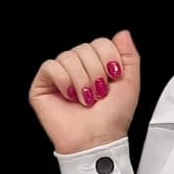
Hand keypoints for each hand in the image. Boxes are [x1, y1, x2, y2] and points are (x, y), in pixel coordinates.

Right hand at [28, 30, 140, 154]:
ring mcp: (59, 76)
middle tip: (99, 92)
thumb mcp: (130, 84)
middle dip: (96, 71)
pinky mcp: (43, 85)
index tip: (114, 77)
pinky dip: (64, 80)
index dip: (109, 57)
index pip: (100, 42)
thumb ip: (130, 56)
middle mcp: (77, 68)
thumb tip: (123, 34)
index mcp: (97, 66)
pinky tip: (70, 95)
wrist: (97, 139)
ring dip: (82, 80)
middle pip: (84, 47)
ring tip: (86, 98)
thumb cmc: (112, 118)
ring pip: (68, 56)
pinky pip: (51, 66)